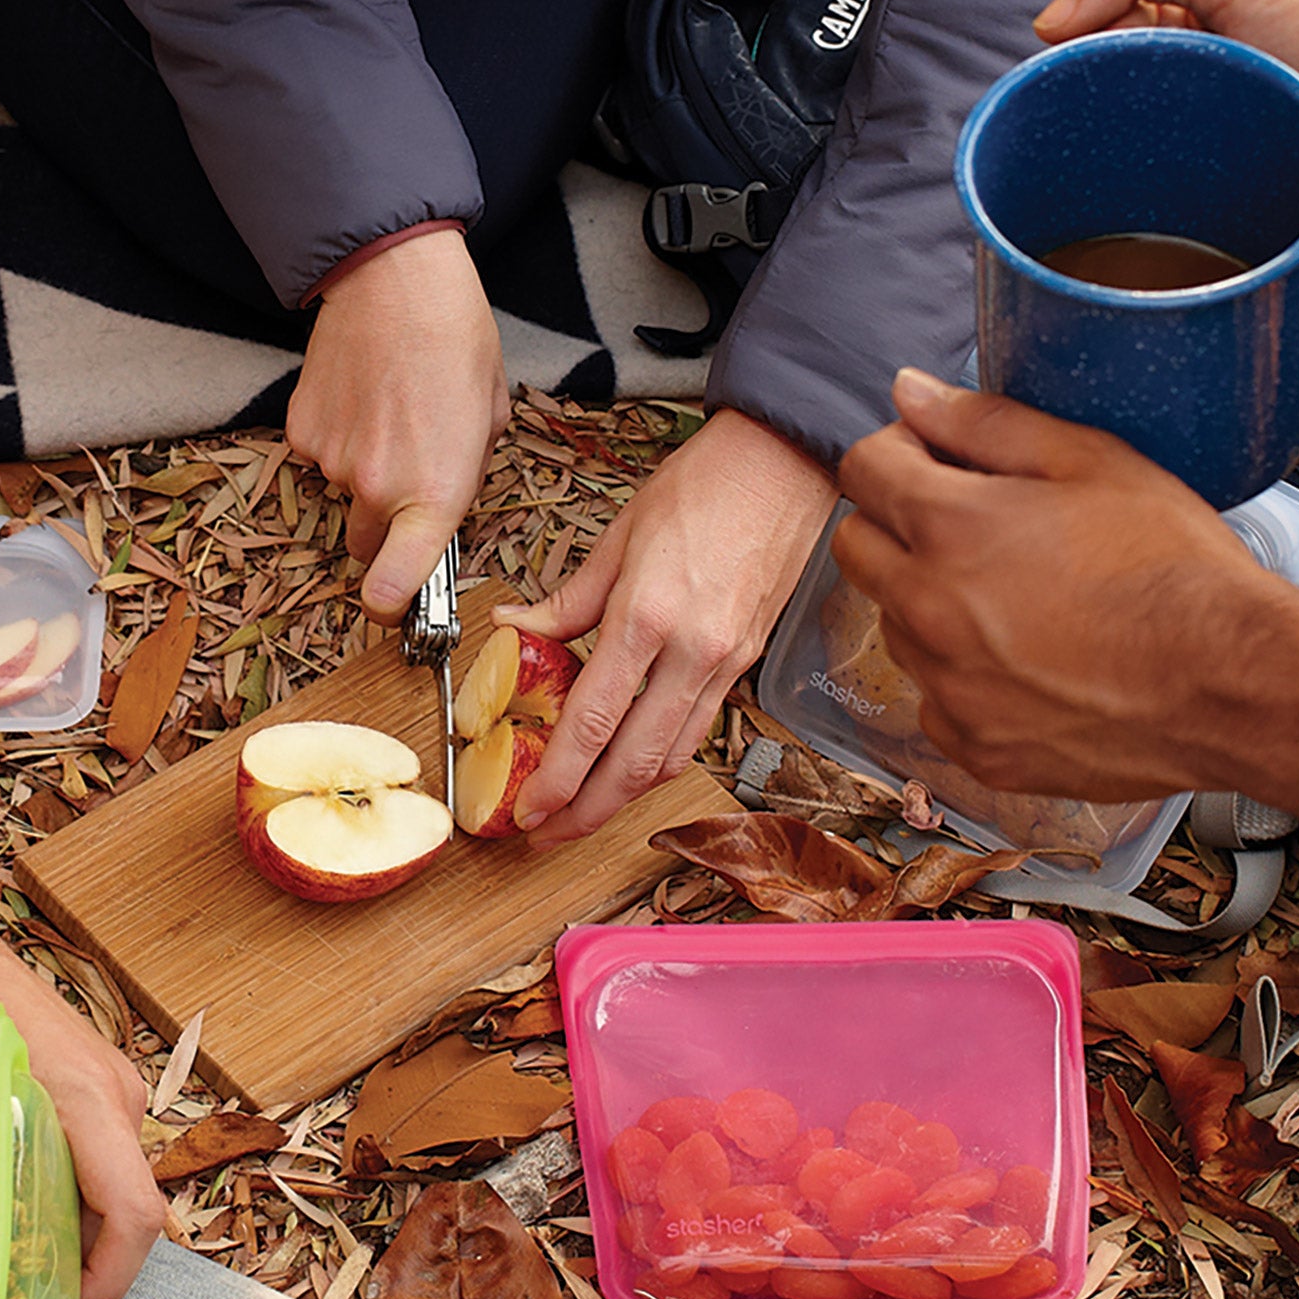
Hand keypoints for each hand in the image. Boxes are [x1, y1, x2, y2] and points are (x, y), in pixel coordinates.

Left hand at [0, 926, 165, 1298]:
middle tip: (7, 1281)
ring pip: (108, 1183)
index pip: (135, 1215)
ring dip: (62, 1221)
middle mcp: (115, 1094)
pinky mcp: (90, 1080)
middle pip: (124, 1207)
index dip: (104, 1278)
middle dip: (74, 1257)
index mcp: (88, 1103)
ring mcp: (108, 1083)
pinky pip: (93, 1154)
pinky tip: (3, 1189)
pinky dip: (58, 1186)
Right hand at [287, 228, 510, 620]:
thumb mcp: (492, 413)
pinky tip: (360, 394)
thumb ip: (470, 467)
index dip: (393, 608)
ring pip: (344, 494)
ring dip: (364, 470)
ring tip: (389, 411)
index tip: (396, 607)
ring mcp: (333, 463)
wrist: (393, 279)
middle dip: (386, 526)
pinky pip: (319, 456)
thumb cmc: (455, 336)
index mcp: (436, 494)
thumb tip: (451, 483)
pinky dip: (337, 436)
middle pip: (368, 545)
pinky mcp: (301, 432)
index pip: (397, 589)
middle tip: (406, 474)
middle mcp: (378, 490)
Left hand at [503, 409, 834, 839]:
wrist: (784, 465)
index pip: (593, 720)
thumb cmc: (705, 485)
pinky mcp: (747, 663)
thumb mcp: (619, 535)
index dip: (557, 777)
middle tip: (546, 834)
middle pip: (635, 762)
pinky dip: (662, 760)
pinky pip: (699, 730)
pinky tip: (632, 766)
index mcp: (648, 615)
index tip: (528, 808)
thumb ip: (567, 599)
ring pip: (672, 758)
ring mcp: (726, 662)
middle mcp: (692, 651)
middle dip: (585, 812)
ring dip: (625, 797)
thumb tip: (514, 629)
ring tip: (582, 812)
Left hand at [834, 368, 1298, 873]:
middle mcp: (928, 612)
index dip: (902, 452)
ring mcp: (947, 689)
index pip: (863, 470)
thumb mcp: (1091, 461)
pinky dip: (967, 678)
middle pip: (858, 548)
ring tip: (1020, 597)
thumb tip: (909, 392)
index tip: (944, 460)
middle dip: (899, 524)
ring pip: (897, 625)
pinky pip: (938, 699)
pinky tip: (1032, 663)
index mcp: (949, 529)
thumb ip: (986, 423)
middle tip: (977, 525)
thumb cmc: (1175, 566)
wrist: (1235, 687)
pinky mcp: (976, 748)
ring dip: (932, 601)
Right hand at [1037, 0, 1298, 268]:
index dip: (1064, 58)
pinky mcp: (1191, 238)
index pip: (1072, 47)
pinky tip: (1133, 233)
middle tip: (1114, 128)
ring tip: (1126, 182)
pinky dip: (1123, 244)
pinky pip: (1132, 248)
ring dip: (1094, 190)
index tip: (1085, 68)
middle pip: (1073, 118)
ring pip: (1091, 188)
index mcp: (1163, 38)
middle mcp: (1162, 106)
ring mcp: (1173, 174)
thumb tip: (1048, 24)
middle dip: (1074, 127)